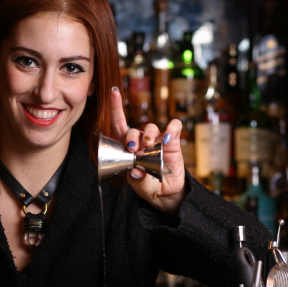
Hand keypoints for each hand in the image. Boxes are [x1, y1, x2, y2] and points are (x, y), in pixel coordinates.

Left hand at [110, 87, 186, 215]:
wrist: (167, 194)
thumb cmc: (149, 187)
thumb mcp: (140, 186)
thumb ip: (137, 180)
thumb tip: (135, 171)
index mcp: (127, 149)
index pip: (119, 126)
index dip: (116, 108)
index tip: (114, 92)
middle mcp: (141, 142)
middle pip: (133, 130)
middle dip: (131, 138)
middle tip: (132, 150)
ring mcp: (157, 141)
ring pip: (150, 127)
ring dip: (147, 135)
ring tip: (148, 148)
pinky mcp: (173, 141)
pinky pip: (173, 127)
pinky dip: (170, 129)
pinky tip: (167, 138)